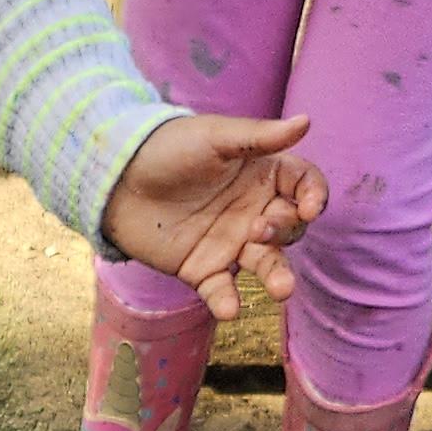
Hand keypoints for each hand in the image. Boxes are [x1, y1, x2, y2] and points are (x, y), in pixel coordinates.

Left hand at [103, 115, 325, 324]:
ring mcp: (230, 242)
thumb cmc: (169, 148)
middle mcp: (253, 211)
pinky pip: (221, 289)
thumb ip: (259, 136)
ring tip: (282, 289)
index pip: (303, 186)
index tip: (309, 207)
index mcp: (263, 175)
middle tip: (260, 228)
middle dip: (284, 231)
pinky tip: (229, 309)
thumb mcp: (215, 137)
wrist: (117, 178)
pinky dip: (227, 301)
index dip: (314, 196)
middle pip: (289, 228)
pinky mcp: (202, 269)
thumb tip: (306, 122)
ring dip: (276, 276)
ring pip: (265, 264)